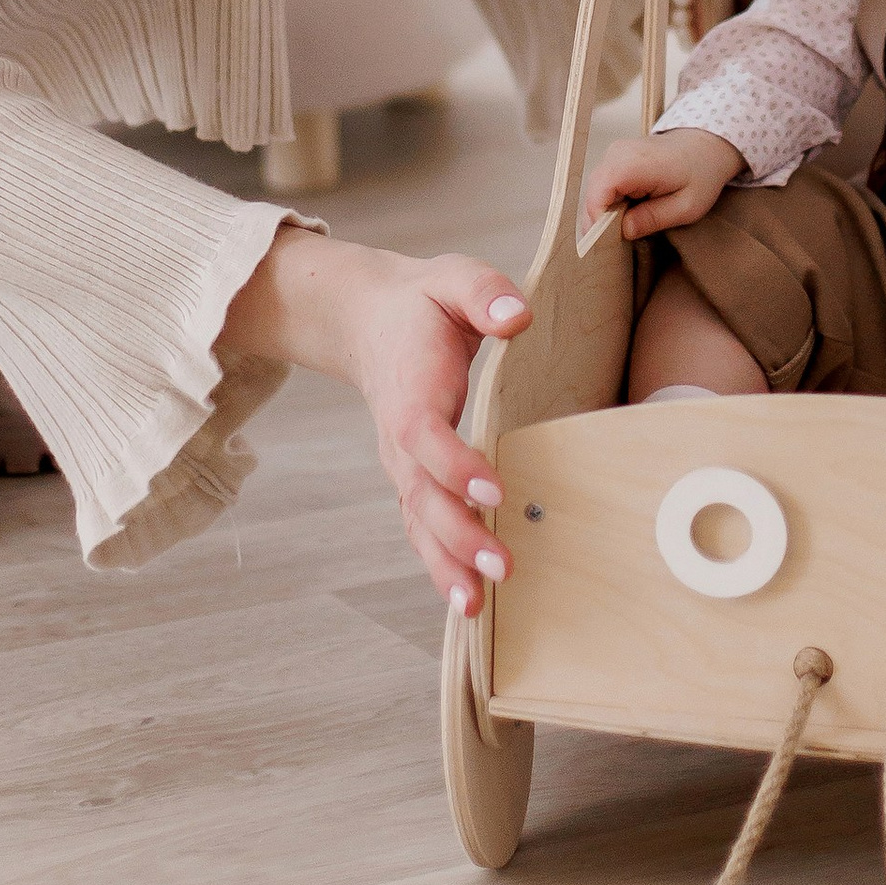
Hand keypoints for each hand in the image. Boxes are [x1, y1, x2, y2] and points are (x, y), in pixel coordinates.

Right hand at [219, 226, 529, 613]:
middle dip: (458, 535)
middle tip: (502, 566)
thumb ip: (484, 293)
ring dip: (447, 564)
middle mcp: (400, 438)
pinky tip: (468, 602)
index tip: (493, 490)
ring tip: (477, 605)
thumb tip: (515, 316)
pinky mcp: (413, 480)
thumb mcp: (454, 278)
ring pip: (418, 522)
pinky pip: (423, 529)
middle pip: (421, 495)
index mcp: (410, 390)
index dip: (454, 465)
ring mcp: (402, 465)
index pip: (425, 435)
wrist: (370, 320)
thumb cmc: (424, 302)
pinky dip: (441, 566)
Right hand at [581, 126, 745, 242]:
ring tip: (625, 231)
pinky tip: (627, 216)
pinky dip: (609, 204)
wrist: (706, 145)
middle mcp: (618, 153)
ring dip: (605, 214)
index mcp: (635, 163)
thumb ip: (653, 218)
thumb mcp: (686, 206)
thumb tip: (623, 231)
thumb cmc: (701, 174)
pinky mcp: (614, 158)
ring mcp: (614, 153)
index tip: (609, 245)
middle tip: (617, 247)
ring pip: (594, 192)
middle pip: (592, 195)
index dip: (598, 222)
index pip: (598, 195)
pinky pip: (602, 186)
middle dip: (600, 223)